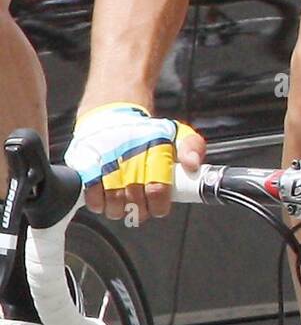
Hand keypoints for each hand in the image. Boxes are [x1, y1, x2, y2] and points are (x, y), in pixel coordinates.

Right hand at [64, 103, 205, 221]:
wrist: (111, 113)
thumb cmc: (145, 132)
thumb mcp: (175, 133)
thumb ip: (192, 147)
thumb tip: (192, 164)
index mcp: (155, 146)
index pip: (158, 189)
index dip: (158, 205)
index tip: (157, 206)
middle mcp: (130, 152)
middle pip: (135, 199)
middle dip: (139, 210)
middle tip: (140, 207)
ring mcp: (106, 158)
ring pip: (113, 201)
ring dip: (119, 210)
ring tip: (122, 204)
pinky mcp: (85, 162)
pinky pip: (91, 193)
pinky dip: (97, 203)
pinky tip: (104, 199)